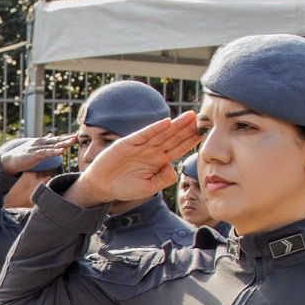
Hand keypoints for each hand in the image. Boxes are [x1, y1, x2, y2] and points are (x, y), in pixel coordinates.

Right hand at [0, 133, 75, 174]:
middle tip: (77, 136)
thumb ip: (44, 142)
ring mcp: (37, 148)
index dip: (66, 137)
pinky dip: (54, 152)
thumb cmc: (22, 155)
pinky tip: (62, 151)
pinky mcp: (34, 155)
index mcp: (41, 142)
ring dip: (63, 143)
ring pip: (53, 145)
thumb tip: (51, 135)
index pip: (56, 138)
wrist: (9, 160)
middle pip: (56, 140)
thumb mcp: (34, 147)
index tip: (76, 135)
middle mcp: (40, 143)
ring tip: (72, 142)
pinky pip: (46, 153)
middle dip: (67, 138)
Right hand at [67, 112, 200, 209]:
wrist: (102, 186)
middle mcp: (152, 150)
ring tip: (190, 116)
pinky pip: (143, 135)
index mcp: (159, 161)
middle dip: (187, 128)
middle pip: (173, 137)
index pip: (178, 148)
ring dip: (176, 125)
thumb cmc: (125, 187)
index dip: (190, 141)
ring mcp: (140, 146)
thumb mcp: (148, 189)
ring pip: (162, 133)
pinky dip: (154, 129)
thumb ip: (163, 180)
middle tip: (201, 118)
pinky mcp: (127, 143)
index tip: (203, 133)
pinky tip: (166, 123)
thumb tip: (174, 168)